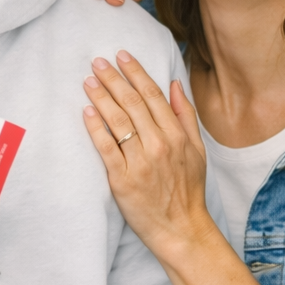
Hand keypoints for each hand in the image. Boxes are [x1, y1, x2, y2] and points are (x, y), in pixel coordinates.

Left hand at [81, 51, 217, 258]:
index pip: (153, 95)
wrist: (181, 229)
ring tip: (88, 80)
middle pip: (132, 103)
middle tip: (97, 61)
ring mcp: (141, 162)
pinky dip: (96, 128)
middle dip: (113, 78)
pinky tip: (87, 111)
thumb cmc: (188, 190)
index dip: (136, 72)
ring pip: (118, 121)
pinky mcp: (123, 180)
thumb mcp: (198, 150)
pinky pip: (106, 148)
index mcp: (177, 135)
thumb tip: (174, 84)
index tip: (121, 55)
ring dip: (101, 97)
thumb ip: (185, 115)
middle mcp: (159, 145)